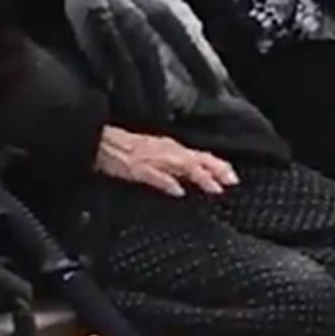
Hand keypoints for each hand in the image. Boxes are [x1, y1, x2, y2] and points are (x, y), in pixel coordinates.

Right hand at [96, 127, 235, 195]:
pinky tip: (178, 191)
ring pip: (181, 166)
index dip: (218, 166)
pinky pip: (155, 176)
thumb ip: (174, 166)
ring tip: (214, 188)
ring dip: (199, 176)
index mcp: (170, 148)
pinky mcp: (136, 168)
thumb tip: (192, 178)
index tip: (233, 177)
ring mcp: (152, 159)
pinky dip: (168, 183)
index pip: (199, 156)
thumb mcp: (155, 154)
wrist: (101, 143)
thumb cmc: (126, 150)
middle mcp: (166, 151)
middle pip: (196, 160)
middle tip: (232, 182)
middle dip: (215, 170)